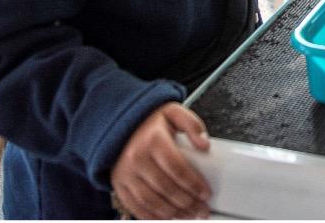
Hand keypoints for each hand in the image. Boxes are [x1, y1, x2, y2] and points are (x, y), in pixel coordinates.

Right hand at [110, 103, 210, 219]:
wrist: (122, 124)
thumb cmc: (152, 122)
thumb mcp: (175, 113)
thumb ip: (193, 125)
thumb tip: (205, 144)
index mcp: (153, 140)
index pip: (177, 168)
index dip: (193, 184)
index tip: (205, 193)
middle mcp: (136, 158)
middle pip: (165, 188)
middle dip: (186, 203)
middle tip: (202, 210)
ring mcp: (125, 173)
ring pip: (150, 201)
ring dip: (172, 213)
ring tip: (189, 217)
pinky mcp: (119, 184)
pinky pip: (134, 206)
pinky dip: (151, 217)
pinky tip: (167, 218)